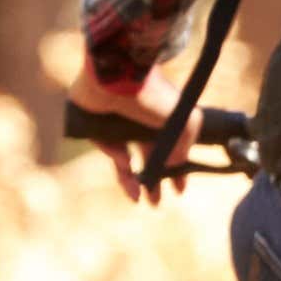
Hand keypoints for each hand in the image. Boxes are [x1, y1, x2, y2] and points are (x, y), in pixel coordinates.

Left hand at [66, 77, 179, 204]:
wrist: (119, 78)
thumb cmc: (154, 96)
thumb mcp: (183, 123)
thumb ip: (182, 147)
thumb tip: (176, 166)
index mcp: (163, 118)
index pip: (170, 149)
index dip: (176, 171)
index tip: (179, 190)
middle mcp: (141, 121)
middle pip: (146, 157)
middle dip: (152, 182)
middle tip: (155, 202)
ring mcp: (118, 123)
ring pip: (124, 157)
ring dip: (131, 178)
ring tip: (137, 197)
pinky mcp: (96, 125)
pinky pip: (106, 147)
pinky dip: (116, 156)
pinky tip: (125, 161)